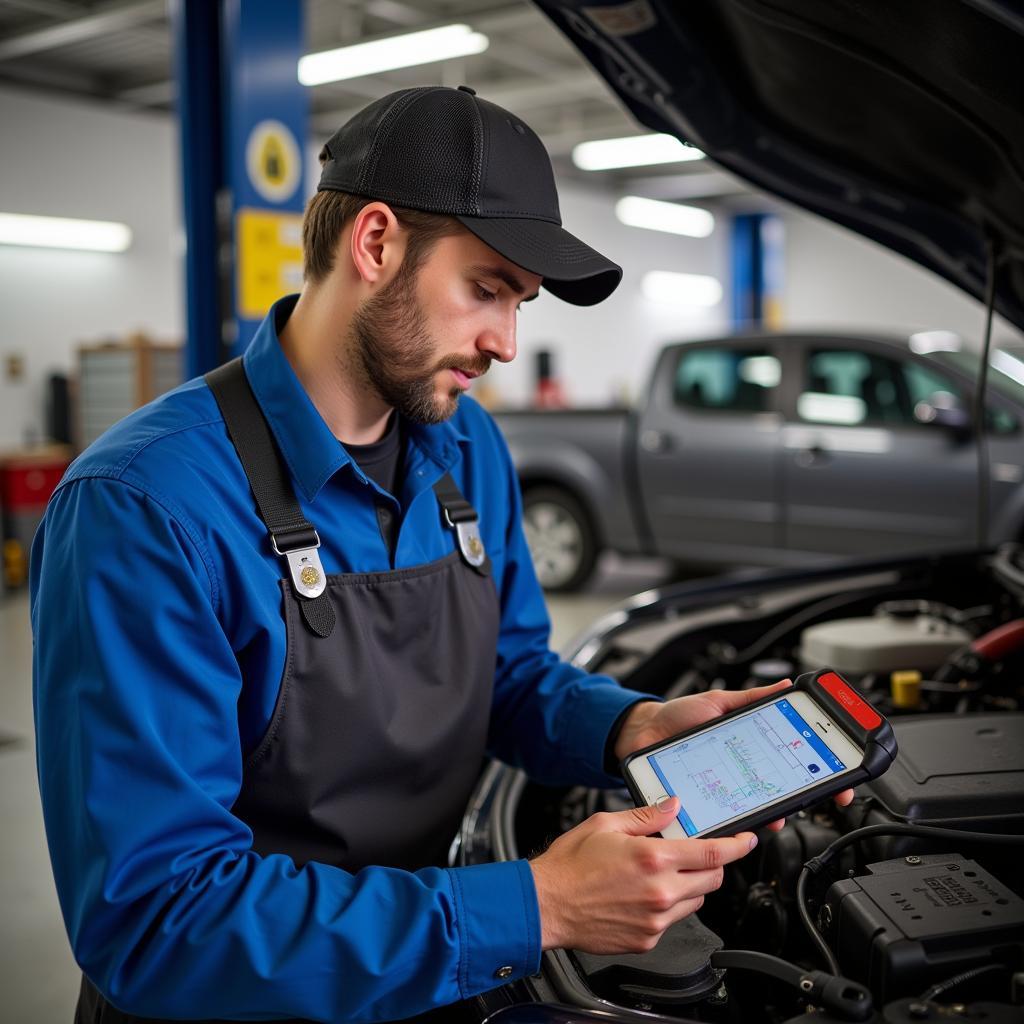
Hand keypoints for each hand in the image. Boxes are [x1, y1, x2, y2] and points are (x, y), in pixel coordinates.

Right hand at [530, 797, 756, 952]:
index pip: (712, 854)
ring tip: (659, 873)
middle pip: (712, 880)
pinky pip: (673, 920)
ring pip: (696, 900)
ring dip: (689, 885)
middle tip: (696, 854)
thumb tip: (672, 807)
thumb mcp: (606, 824)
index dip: (736, 846)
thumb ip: (646, 816)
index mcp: (653, 859)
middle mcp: (660, 892)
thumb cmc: (570, 865)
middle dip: (712, 865)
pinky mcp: (647, 939)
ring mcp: (656, 920)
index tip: (747, 840)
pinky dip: (667, 906)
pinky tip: (642, 895)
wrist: (547, 904)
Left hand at [614, 681, 855, 828]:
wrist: (641, 733)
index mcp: (752, 747)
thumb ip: (751, 699)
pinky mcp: (707, 804)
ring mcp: (727, 790)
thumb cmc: (677, 718)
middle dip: (809, 796)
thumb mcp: (718, 702)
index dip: (821, 773)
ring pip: (761, 809)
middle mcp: (744, 772)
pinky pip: (728, 818)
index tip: (841, 779)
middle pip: (785, 791)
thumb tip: (785, 685)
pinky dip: (740, 821)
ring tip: (778, 811)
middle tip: (822, 794)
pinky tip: (744, 818)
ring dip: (775, 813)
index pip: (794, 763)